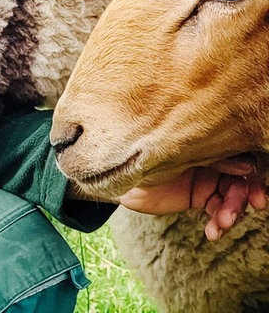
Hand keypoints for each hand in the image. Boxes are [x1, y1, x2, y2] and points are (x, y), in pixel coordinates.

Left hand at [118, 155, 267, 240]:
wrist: (116, 173)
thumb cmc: (139, 152)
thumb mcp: (172, 154)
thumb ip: (208, 158)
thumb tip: (246, 165)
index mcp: (206, 138)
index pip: (238, 152)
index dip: (252, 172)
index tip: (254, 188)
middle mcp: (212, 156)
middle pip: (240, 176)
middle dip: (242, 196)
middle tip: (234, 212)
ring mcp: (208, 177)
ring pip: (233, 196)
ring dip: (231, 213)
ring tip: (221, 224)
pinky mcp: (201, 197)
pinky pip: (219, 212)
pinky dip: (219, 224)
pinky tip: (213, 233)